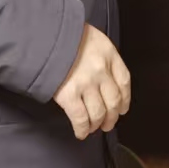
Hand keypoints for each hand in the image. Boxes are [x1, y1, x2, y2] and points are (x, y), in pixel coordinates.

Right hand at [54, 25, 131, 139]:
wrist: (44, 35)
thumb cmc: (65, 34)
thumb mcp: (91, 37)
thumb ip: (100, 55)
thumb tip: (103, 77)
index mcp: (108, 54)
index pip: (124, 81)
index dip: (125, 99)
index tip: (122, 109)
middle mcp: (101, 70)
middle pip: (113, 101)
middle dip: (112, 117)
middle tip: (108, 124)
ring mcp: (85, 84)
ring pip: (98, 113)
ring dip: (97, 124)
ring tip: (93, 128)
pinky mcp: (68, 96)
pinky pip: (80, 118)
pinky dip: (82, 129)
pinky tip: (81, 132)